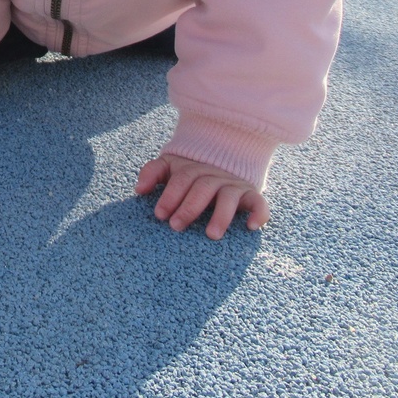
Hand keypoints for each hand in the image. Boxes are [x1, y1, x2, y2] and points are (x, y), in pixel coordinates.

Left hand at [135, 153, 270, 239]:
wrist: (227, 163)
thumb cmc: (191, 176)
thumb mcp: (172, 168)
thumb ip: (153, 172)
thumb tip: (139, 188)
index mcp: (195, 169)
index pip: (183, 177)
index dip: (171, 194)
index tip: (160, 214)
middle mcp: (216, 175)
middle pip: (204, 186)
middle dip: (189, 206)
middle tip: (176, 226)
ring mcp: (234, 186)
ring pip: (229, 196)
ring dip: (220, 215)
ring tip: (211, 235)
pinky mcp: (252, 196)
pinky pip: (259, 203)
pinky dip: (258, 213)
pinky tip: (251, 227)